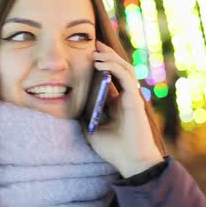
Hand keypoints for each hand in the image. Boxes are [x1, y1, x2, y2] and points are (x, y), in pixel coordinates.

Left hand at [85, 41, 162, 177]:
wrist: (131, 162)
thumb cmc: (113, 148)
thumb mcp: (90, 128)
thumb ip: (84, 113)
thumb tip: (70, 102)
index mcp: (116, 102)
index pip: (110, 77)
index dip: (101, 64)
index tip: (87, 54)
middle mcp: (125, 97)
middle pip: (118, 68)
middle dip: (106, 55)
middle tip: (93, 43)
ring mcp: (132, 97)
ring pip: (124, 68)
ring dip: (110, 57)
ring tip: (96, 50)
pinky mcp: (135, 100)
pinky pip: (126, 77)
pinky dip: (114, 67)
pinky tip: (101, 63)